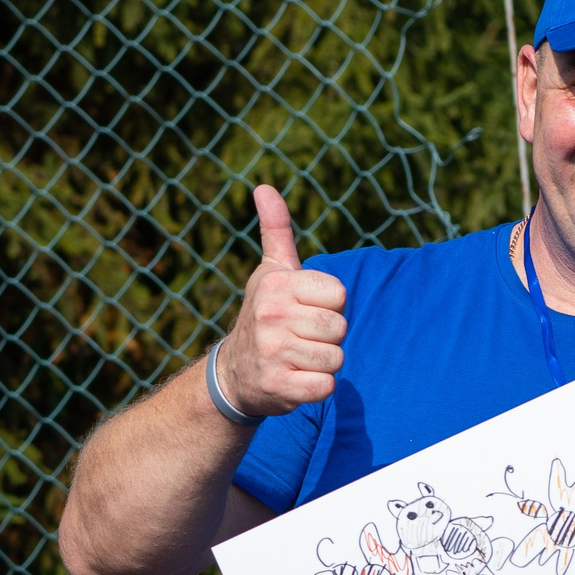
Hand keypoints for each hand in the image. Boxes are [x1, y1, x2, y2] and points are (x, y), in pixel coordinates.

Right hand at [214, 185, 348, 416]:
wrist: (234, 374)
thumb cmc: (265, 314)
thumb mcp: (270, 271)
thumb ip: (276, 230)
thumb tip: (264, 187)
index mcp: (276, 284)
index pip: (339, 294)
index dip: (329, 306)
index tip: (305, 310)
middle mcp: (271, 315)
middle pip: (339, 327)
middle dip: (328, 337)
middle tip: (301, 338)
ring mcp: (272, 352)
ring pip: (335, 358)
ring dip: (323, 363)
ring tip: (298, 358)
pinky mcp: (279, 386)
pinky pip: (326, 386)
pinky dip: (317, 387)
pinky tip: (295, 379)